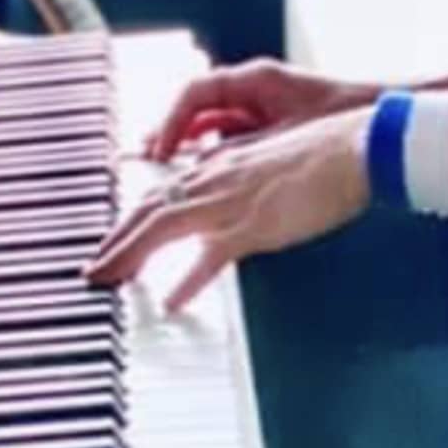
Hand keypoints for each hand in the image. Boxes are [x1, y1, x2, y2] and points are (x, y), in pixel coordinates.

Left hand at [86, 104, 371, 306]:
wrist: (356, 146)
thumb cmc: (323, 157)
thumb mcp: (268, 168)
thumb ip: (240, 189)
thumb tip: (227, 216)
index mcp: (217, 165)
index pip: (160, 193)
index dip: (131, 220)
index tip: (113, 241)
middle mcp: (213, 179)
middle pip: (146, 210)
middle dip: (114, 242)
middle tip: (91, 271)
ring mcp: (229, 201)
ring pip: (161, 228)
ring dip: (127, 256)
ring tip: (104, 281)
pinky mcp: (253, 224)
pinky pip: (210, 256)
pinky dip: (188, 280)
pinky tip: (172, 301)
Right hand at [140, 56, 378, 164]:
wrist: (384, 120)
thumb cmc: (343, 115)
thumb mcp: (286, 135)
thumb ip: (243, 148)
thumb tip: (204, 165)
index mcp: (254, 79)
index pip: (195, 94)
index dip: (171, 122)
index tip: (160, 150)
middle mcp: (252, 89)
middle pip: (197, 108)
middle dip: (170, 133)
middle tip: (146, 158)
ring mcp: (261, 107)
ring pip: (211, 123)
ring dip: (188, 144)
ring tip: (164, 167)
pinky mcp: (272, 126)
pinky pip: (231, 136)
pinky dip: (214, 152)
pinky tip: (204, 174)